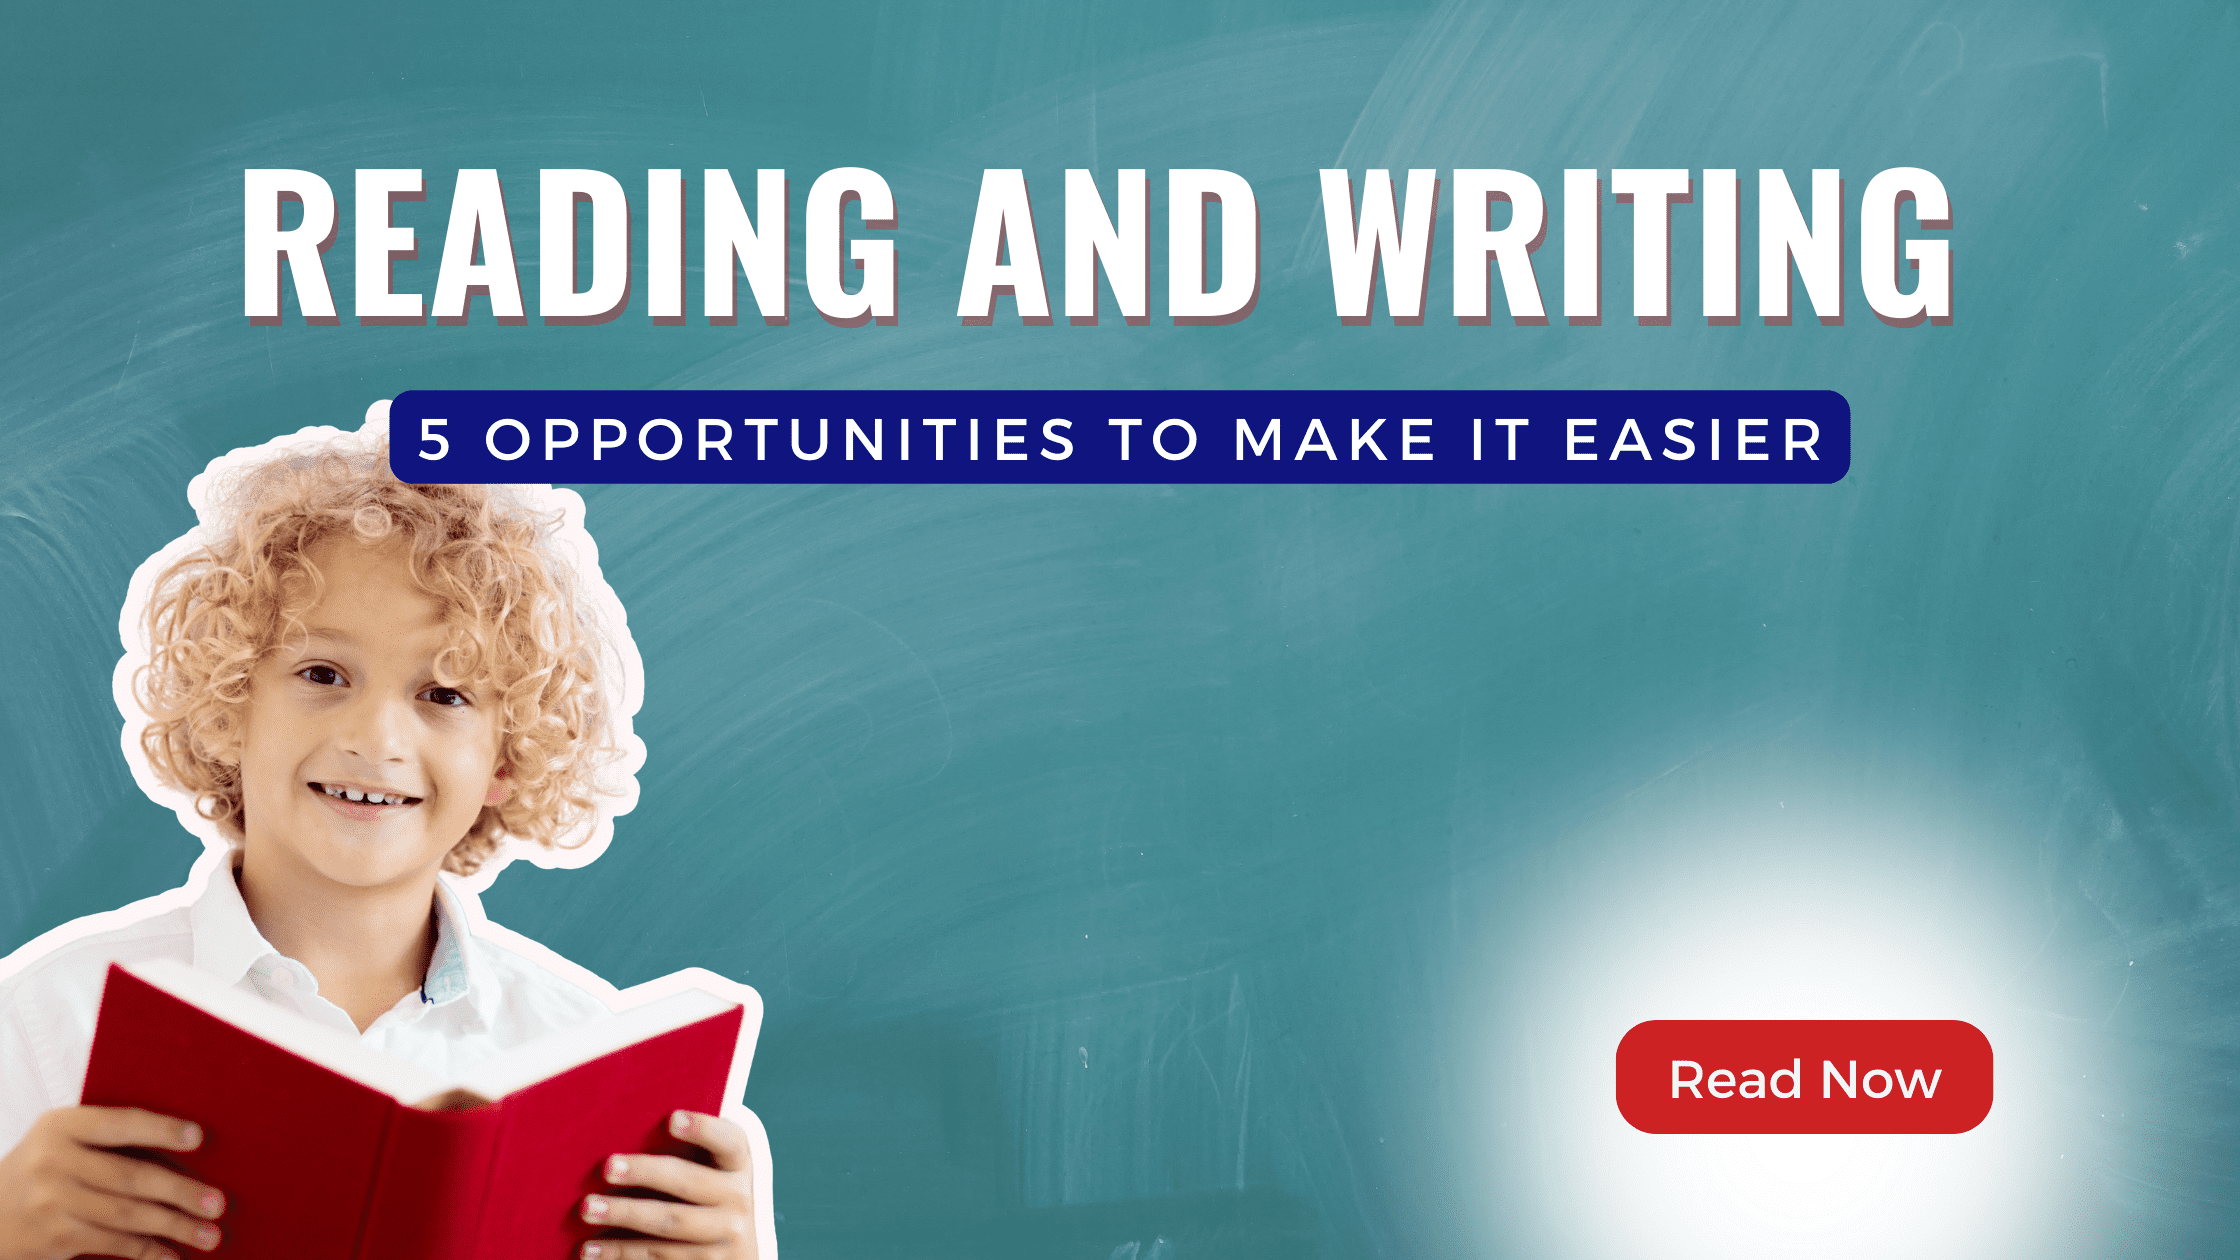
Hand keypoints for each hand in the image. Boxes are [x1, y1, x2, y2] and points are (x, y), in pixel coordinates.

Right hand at [0, 1106, 224, 1259]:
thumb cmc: (47, 1170)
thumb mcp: (65, 1142)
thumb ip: (111, 1140)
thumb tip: (191, 1151)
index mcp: (62, 1125)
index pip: (119, 1123)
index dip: (161, 1130)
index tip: (199, 1138)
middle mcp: (53, 1160)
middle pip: (130, 1176)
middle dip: (181, 1192)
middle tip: (219, 1203)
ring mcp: (50, 1201)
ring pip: (126, 1215)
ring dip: (174, 1227)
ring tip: (210, 1235)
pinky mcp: (53, 1236)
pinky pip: (112, 1243)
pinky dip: (149, 1251)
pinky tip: (174, 1256)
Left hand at [579, 1109, 757, 1259]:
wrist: (732, 1247)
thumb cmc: (706, 1192)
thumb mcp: (711, 1169)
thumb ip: (686, 1150)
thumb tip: (627, 1126)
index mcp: (739, 1164)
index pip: (728, 1141)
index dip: (703, 1129)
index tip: (672, 1118)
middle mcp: (738, 1198)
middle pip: (689, 1182)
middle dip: (645, 1173)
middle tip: (607, 1167)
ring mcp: (725, 1236)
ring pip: (668, 1223)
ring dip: (624, 1214)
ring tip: (588, 1208)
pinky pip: (657, 1257)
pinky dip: (620, 1252)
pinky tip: (591, 1247)